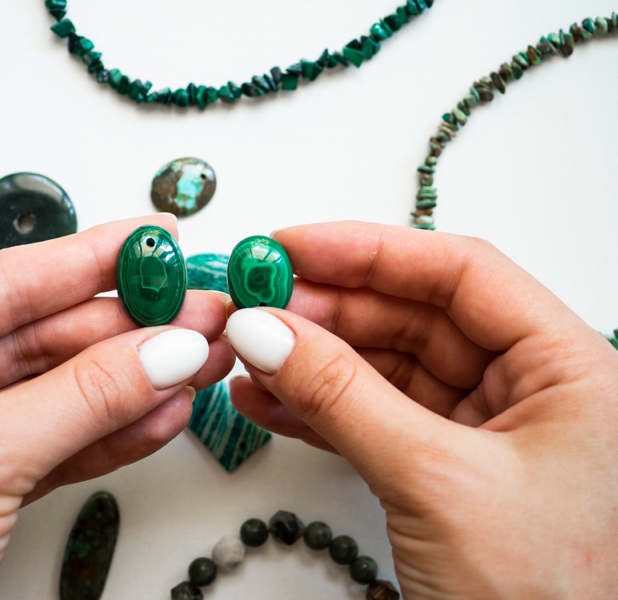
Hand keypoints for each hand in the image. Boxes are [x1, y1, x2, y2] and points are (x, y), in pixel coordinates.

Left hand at [0, 214, 233, 598]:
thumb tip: (165, 350)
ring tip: (202, 358)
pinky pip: (57, 445)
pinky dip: (114, 434)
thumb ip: (80, 400)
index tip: (155, 239)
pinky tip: (165, 412)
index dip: (90, 258)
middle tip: (200, 310)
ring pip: (58, 394)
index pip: (3, 284)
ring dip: (136, 382)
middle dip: (131, 328)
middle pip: (43, 337)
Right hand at [227, 221, 617, 597]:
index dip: (369, 251)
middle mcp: (527, 391)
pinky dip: (315, 411)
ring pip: (383, 369)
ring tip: (247, 350)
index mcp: (566, 368)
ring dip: (310, 360)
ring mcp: (479, 432)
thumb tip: (267, 331)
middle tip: (255, 300)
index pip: (459, 274)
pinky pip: (371, 420)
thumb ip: (343, 396)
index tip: (293, 248)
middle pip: (412, 316)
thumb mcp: (436, 481)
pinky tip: (264, 400)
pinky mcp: (441, 471)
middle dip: (327, 309)